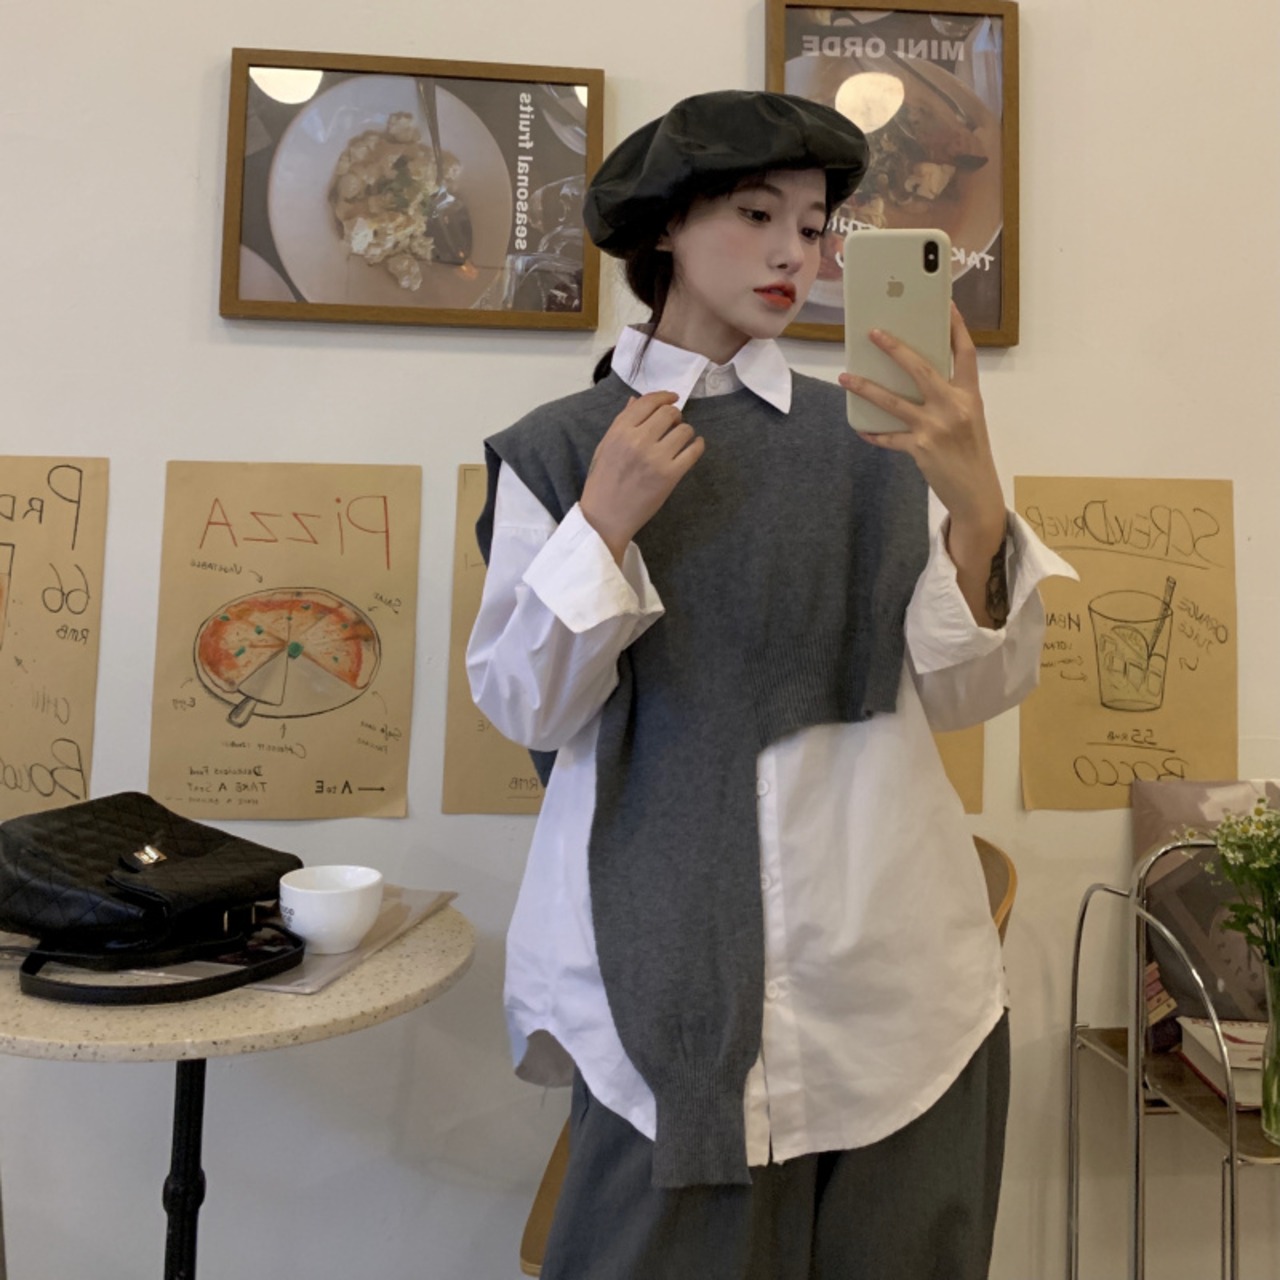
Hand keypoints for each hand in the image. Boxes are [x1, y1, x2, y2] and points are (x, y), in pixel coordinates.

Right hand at [580, 391, 705, 562]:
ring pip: (684, 430)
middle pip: (669, 413)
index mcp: (619, 431)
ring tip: (679, 440)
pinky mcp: (670, 476)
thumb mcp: (605, 446)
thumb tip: (636, 401)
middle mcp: (638, 440)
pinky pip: (693, 451)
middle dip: (674, 415)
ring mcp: (655, 458)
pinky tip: (695, 445)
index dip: (664, 396)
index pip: (648, 402)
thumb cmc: (602, 482)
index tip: (672, 398)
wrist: (605, 517)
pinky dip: (698, 445)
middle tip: (673, 424)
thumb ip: (622, 422)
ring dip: (685, 431)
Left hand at [839, 304, 1007, 624]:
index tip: (945, 303)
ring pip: (894, 401)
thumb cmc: (970, 452)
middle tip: (873, 332)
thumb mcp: (969, 418)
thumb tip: (913, 376)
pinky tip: (861, 428)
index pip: (965, 352)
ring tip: (845, 376)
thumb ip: (948, 396)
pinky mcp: (920, 448)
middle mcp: (954, 407)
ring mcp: (936, 427)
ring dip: (866, 387)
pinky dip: (874, 432)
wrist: (976, 493)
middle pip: (921, 369)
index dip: (956, 326)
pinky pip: (888, 436)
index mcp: (971, 395)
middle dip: (895, 349)